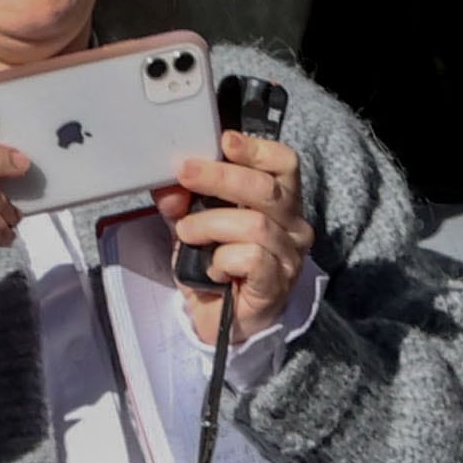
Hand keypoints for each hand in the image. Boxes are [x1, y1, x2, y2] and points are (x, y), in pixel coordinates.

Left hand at [165, 129, 314, 342]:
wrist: (222, 321)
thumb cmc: (217, 266)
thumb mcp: (194, 225)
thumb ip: (183, 202)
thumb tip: (170, 186)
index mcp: (280, 203)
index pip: (285, 164)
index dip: (257, 149)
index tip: (225, 140)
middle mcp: (292, 226)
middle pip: (265, 188)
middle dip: (220, 176)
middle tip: (185, 173)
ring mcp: (288, 256)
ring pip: (253, 224)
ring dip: (210, 225)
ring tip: (189, 234)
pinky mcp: (276, 284)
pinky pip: (251, 258)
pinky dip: (223, 259)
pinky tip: (214, 268)